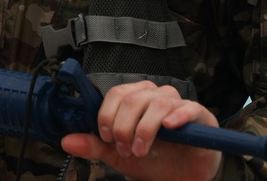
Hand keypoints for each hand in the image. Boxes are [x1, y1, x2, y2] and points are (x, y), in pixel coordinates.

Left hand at [60, 80, 221, 180]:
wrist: (182, 179)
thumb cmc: (152, 161)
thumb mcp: (118, 155)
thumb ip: (94, 146)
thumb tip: (66, 141)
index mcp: (135, 98)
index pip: (116, 94)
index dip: (107, 115)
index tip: (106, 138)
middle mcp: (155, 95)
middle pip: (133, 99)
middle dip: (124, 126)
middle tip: (125, 149)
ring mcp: (178, 103)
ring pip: (157, 102)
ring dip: (144, 128)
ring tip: (141, 150)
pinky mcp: (200, 115)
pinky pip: (189, 107)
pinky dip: (177, 115)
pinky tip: (168, 127)